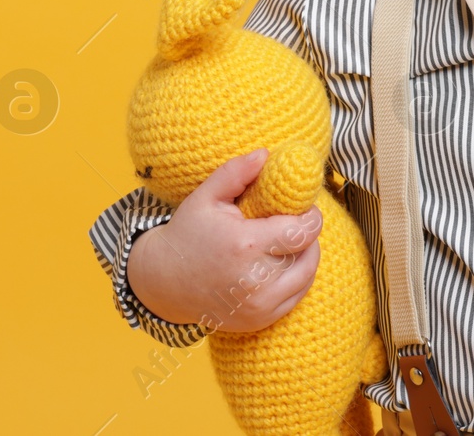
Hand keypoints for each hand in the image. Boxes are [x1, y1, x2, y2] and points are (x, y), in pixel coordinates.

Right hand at [127, 149, 323, 332]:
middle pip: (309, 252)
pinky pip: (298, 295)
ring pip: (308, 275)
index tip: (300, 208)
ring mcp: (259, 306)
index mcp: (245, 245)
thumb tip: (266, 154)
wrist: (163, 283)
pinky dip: (297, 278)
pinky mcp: (260, 320)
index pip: (305, 230)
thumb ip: (236, 172)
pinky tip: (278, 264)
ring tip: (285, 242)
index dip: (310, 215)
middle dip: (306, 234)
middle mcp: (255, 280)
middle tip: (291, 223)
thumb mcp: (206, 197)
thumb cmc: (188, 234)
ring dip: (305, 255)